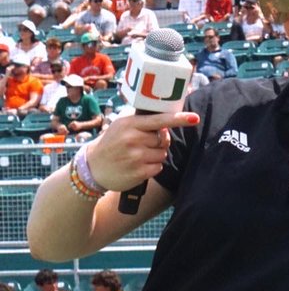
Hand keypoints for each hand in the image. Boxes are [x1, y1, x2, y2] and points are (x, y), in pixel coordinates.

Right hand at [84, 110, 199, 192]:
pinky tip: (138, 166)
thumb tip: (166, 119)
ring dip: (155, 156)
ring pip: (163, 154)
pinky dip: (152, 167)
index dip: (179, 119)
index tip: (194, 118)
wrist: (92, 168)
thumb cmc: (111, 144)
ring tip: (138, 156)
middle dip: (159, 142)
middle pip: (164, 139)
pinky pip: (158, 168)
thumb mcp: (121, 126)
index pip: (160, 120)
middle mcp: (133, 139)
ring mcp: (135, 156)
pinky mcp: (138, 172)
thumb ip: (141, 122)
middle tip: (143, 145)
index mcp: (130, 124)